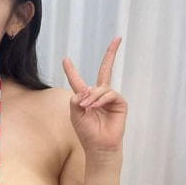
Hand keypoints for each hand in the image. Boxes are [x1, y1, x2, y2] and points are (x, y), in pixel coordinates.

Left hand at [62, 37, 127, 153]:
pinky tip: (94, 107)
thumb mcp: (75, 114)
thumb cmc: (86, 132)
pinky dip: (100, 99)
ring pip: (101, 87)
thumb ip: (76, 99)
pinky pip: (110, 93)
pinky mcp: (120, 103)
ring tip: (86, 107)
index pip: (78, 80)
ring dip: (92, 96)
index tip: (65, 59)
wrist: (98, 145)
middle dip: (111, 53)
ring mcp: (110, 97)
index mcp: (85, 96)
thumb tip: (84, 90)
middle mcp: (99, 94)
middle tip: (118, 38)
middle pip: (105, 69)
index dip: (71, 70)